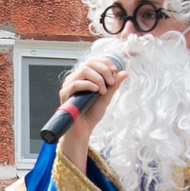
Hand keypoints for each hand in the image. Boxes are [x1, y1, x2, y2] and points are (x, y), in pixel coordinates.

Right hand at [52, 54, 126, 169]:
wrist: (83, 129)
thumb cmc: (92, 114)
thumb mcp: (106, 97)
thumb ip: (114, 85)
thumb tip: (124, 73)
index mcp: (84, 77)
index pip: (93, 61)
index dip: (105, 62)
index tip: (115, 71)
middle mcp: (75, 78)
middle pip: (90, 63)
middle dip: (104, 70)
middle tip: (111, 82)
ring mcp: (69, 85)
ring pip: (84, 70)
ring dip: (98, 78)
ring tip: (103, 90)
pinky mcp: (65, 94)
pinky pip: (76, 83)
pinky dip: (88, 85)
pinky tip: (96, 91)